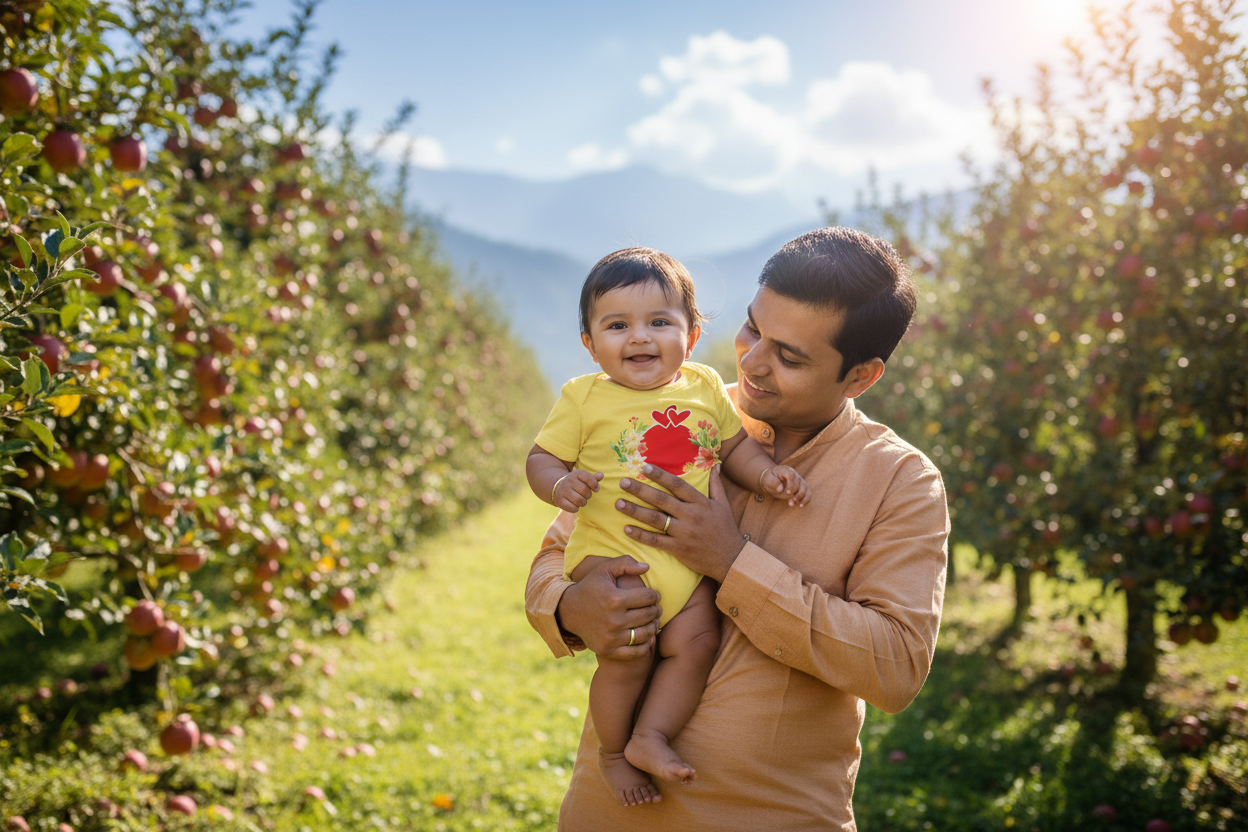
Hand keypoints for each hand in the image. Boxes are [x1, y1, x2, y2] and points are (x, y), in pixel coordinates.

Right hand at [553, 469, 603, 511]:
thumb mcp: (584, 478)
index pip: (589, 478)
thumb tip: (601, 475)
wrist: (558, 487)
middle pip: (585, 490)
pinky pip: (573, 508)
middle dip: (588, 495)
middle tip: (585, 495)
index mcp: (576, 474)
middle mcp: (568, 480)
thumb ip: (593, 478)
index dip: (595, 485)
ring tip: (581, 500)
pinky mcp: (560, 501)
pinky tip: (574, 504)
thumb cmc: (576, 483)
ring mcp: (563, 491)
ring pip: (579, 500)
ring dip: (583, 502)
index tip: (596, 489)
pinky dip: (576, 508)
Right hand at [557, 556, 661, 658]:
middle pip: (648, 615)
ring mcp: (611, 637)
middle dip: (656, 610)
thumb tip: (647, 567)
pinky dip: (646, 645)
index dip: (655, 595)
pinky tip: (646, 637)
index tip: (654, 596)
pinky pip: (636, 652)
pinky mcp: (608, 650)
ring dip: (653, 627)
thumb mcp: (604, 569)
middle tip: (656, 608)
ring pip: (645, 634)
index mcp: (615, 599)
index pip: (648, 597)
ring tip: (652, 621)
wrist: (568, 611)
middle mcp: (614, 620)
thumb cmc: (590, 587)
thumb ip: (625, 563)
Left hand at [617, 464, 746, 582]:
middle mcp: (691, 515)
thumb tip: (716, 465)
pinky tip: (626, 529)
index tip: (644, 467)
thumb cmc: (726, 530)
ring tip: (618, 503)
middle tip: (622, 482)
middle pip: (661, 500)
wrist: (731, 559)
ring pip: (655, 519)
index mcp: (700, 502)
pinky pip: (656, 541)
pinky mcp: (678, 549)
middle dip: (640, 490)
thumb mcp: (723, 504)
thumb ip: (716, 484)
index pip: (677, 485)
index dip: (660, 475)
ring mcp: (684, 533)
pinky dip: (641, 535)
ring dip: (635, 511)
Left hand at [761, 465, 811, 506]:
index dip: (791, 484)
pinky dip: (806, 499)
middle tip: (789, 503)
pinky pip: (808, 493)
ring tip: (792, 504)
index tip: (787, 492)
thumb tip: (780, 489)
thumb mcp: (767, 479)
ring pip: (805, 489)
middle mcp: (795, 475)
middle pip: (799, 483)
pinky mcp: (802, 487)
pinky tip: (801, 505)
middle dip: (796, 494)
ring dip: (801, 497)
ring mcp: (799, 481)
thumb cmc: (769, 479)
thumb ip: (773, 482)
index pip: (792, 475)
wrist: (772, 480)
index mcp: (786, 470)